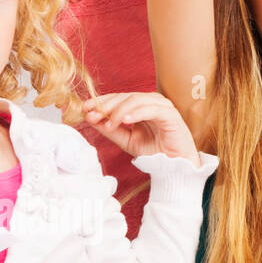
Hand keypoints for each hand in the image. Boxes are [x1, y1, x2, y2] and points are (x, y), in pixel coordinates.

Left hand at [82, 93, 200, 166]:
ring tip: (109, 124)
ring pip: (137, 100)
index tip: (84, 109)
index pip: (119, 97)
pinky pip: (152, 109)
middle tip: (93, 115)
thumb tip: (90, 117)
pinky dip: (137, 113)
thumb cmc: (155, 152)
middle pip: (126, 96)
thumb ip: (111, 129)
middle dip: (107, 105)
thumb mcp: (126, 140)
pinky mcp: (171, 115)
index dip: (101, 101)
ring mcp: (163, 107)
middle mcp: (153, 103)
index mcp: (142, 106)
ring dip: (119, 111)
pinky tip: (125, 121)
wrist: (175, 166)